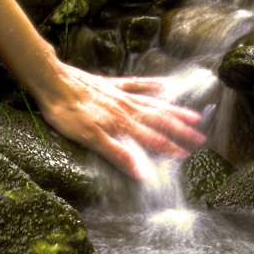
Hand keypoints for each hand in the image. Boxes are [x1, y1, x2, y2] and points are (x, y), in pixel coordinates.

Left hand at [35, 60, 206, 179]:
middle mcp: (127, 109)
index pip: (152, 139)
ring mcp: (122, 95)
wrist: (52, 81)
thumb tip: (140, 172)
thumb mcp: (90, 138)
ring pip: (155, 104)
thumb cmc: (67, 113)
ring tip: (194, 115)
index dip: (170, 148)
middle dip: (181, 131)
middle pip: (160, 121)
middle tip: (201, 139)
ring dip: (175, 111)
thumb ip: (117, 154)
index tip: (188, 156)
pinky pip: (138, 84)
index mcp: (123, 124)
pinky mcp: (112, 85)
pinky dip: (153, 84)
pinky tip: (164, 84)